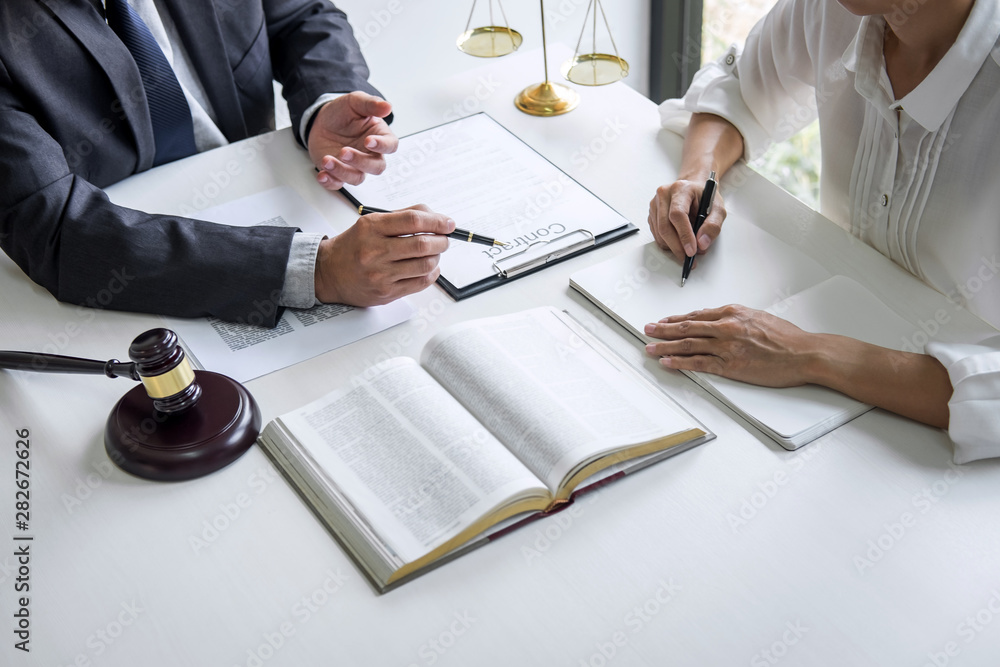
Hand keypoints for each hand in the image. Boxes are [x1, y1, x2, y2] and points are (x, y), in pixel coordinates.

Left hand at [307, 92, 397, 190]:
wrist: (321, 120)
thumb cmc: (342, 112)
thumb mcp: (355, 102)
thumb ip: (371, 104)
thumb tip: (387, 106)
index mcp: (379, 137)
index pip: (390, 146)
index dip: (382, 146)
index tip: (369, 141)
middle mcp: (370, 155)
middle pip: (376, 167)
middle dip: (360, 161)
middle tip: (344, 152)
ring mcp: (354, 166)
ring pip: (357, 178)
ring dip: (342, 172)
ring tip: (327, 160)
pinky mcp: (338, 174)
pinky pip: (337, 184)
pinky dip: (330, 182)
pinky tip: (322, 174)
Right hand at [315, 205, 453, 305]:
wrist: (329, 273)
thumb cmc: (353, 246)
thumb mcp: (371, 223)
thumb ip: (402, 217)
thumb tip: (436, 217)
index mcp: (371, 228)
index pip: (413, 221)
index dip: (437, 221)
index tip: (448, 223)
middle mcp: (375, 250)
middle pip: (422, 244)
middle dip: (441, 241)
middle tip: (444, 239)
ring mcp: (381, 274)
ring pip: (425, 265)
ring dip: (437, 257)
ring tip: (434, 253)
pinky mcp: (386, 292)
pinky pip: (420, 283)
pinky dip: (432, 273)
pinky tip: (429, 268)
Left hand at [643, 305, 822, 387]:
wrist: (803, 353)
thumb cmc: (785, 337)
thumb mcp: (757, 316)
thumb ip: (733, 317)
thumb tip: (711, 317)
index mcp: (732, 312)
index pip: (696, 315)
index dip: (676, 318)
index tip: (663, 320)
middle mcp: (726, 327)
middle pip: (686, 327)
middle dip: (663, 329)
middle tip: (647, 330)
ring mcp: (726, 347)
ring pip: (688, 345)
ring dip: (665, 346)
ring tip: (650, 347)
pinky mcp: (730, 365)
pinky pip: (699, 364)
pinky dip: (680, 363)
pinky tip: (667, 363)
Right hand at [647, 177, 726, 261]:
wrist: (694, 187)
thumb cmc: (704, 196)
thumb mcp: (717, 208)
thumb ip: (713, 226)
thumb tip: (701, 244)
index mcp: (681, 189)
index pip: (677, 214)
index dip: (684, 235)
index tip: (691, 251)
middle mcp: (664, 195)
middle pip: (665, 227)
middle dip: (678, 247)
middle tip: (689, 258)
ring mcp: (655, 204)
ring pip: (659, 234)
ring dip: (673, 247)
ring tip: (688, 249)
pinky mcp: (652, 214)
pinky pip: (657, 235)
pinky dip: (668, 244)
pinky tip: (679, 242)